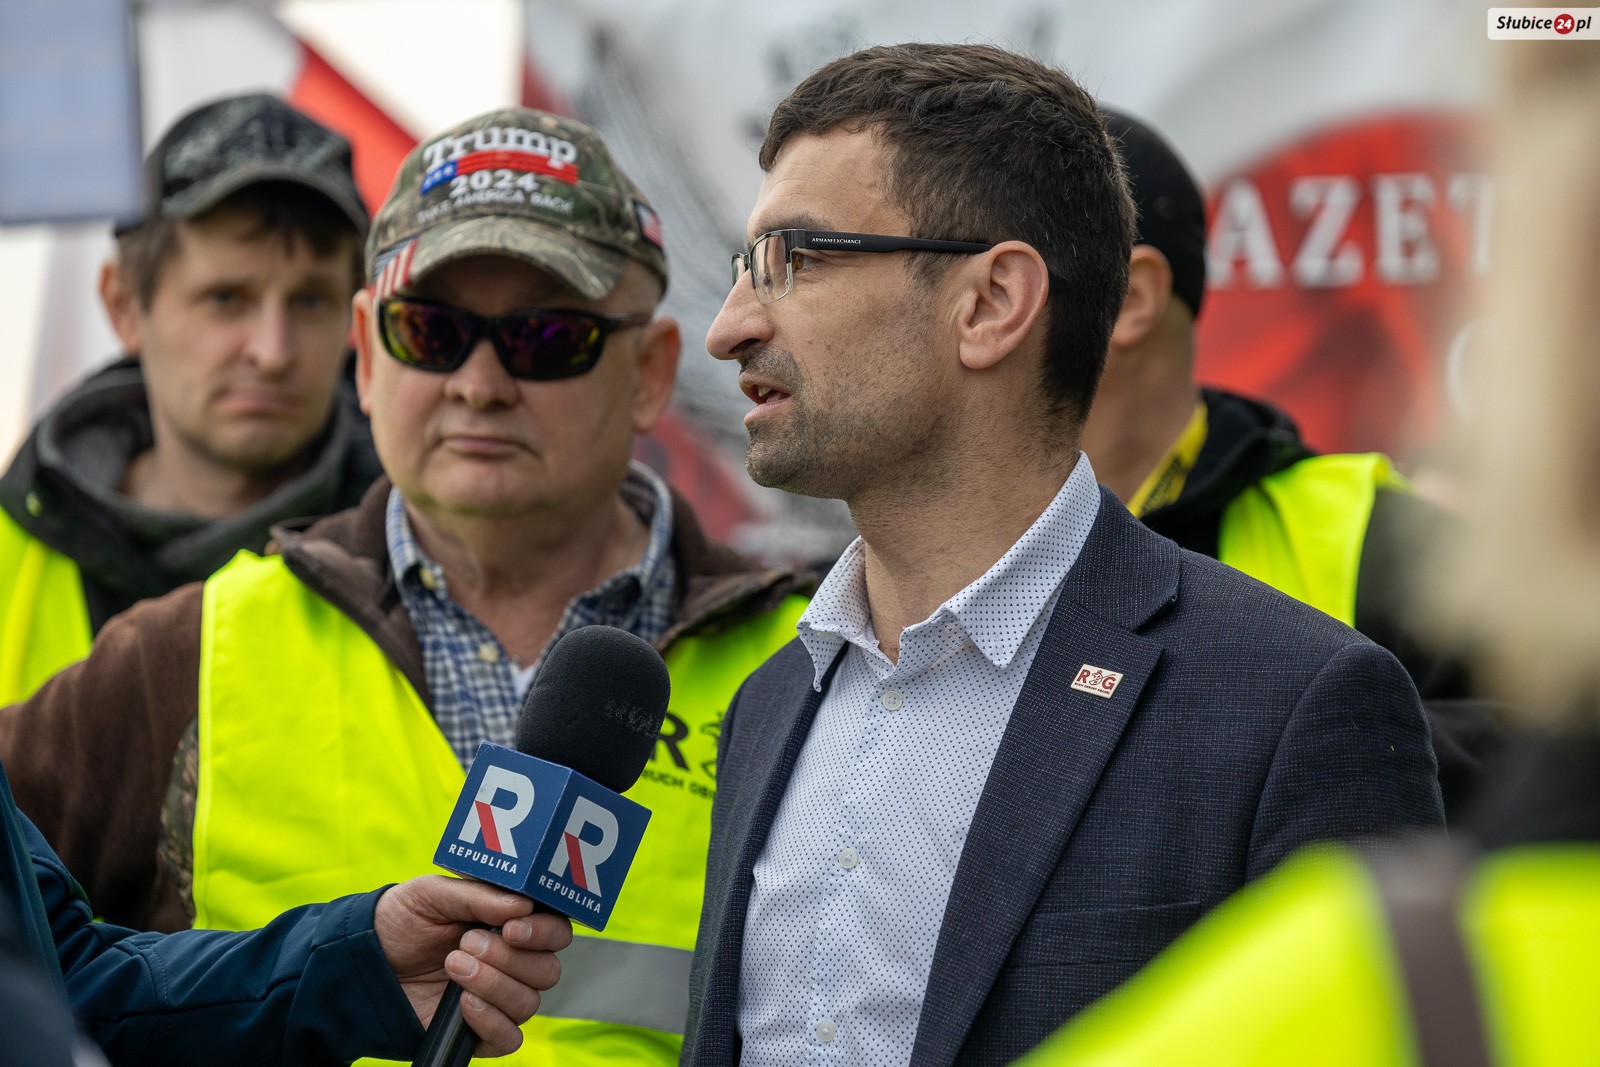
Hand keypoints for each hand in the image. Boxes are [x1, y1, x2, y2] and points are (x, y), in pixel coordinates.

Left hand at [373, 875, 572, 1055]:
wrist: (364, 962)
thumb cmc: (402, 920)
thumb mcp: (432, 894)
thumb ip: (477, 896)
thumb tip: (521, 905)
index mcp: (512, 925)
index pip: (556, 931)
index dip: (543, 931)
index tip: (512, 928)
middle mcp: (514, 963)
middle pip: (548, 970)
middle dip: (510, 958)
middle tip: (467, 943)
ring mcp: (498, 999)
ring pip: (530, 1003)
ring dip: (494, 984)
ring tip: (453, 966)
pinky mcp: (480, 1033)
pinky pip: (510, 1038)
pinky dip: (492, 1022)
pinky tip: (463, 1003)